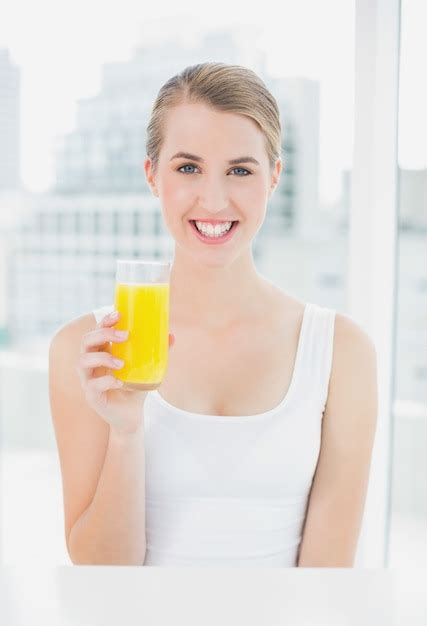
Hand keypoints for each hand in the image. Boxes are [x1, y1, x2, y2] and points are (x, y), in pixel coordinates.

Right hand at [76, 310, 174, 434]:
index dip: (104, 321)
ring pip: (82, 361)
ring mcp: (88, 380)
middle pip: (85, 341)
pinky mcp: (91, 396)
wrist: (131, 417)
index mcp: (102, 352)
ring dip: (102, 358)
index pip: (96, 331)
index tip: (118, 314)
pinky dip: (106, 381)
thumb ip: (157, 353)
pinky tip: (119, 382)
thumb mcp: (147, 369)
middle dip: (103, 334)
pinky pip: (92, 385)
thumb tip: (171, 336)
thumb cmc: (135, 388)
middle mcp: (91, 364)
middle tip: (125, 335)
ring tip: (121, 363)